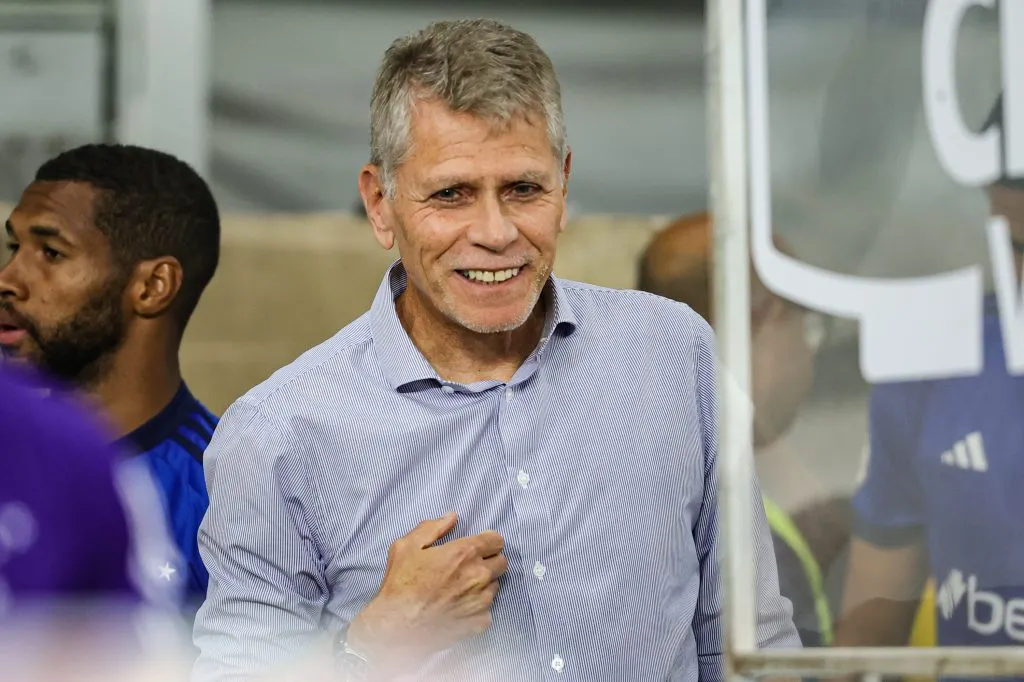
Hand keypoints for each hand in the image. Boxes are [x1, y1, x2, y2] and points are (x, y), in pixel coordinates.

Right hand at [347, 513, 506, 672]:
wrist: (396, 626)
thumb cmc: (400, 584)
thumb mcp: (407, 545)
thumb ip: (433, 527)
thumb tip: (452, 518)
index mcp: (464, 553)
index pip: (496, 540)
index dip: (487, 541)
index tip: (478, 546)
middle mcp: (479, 575)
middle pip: (501, 562)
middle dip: (490, 561)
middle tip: (470, 566)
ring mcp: (481, 601)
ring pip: (495, 586)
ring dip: (484, 585)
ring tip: (462, 588)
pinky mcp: (479, 623)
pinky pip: (488, 611)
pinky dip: (478, 609)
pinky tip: (461, 607)